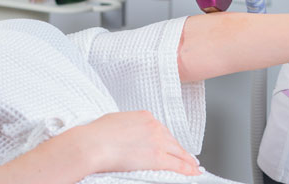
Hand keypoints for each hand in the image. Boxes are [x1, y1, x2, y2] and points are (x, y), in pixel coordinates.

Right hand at [77, 111, 200, 176]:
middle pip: (172, 140)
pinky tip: (193, 172)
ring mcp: (157, 141)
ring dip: (188, 160)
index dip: (167, 139)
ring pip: (178, 152)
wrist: (94, 144)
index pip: (161, 130)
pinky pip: (177, 164)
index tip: (171, 144)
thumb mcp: (115, 121)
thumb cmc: (97, 134)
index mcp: (144, 116)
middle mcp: (154, 126)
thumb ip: (128, 126)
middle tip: (189, 158)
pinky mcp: (158, 157)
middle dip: (180, 150)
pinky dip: (188, 169)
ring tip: (194, 167)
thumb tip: (128, 132)